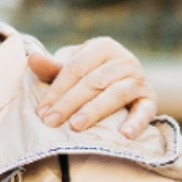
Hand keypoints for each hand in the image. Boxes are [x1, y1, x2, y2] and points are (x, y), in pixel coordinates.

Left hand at [29, 37, 155, 138]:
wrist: (122, 81)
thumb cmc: (89, 74)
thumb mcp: (71, 69)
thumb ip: (52, 67)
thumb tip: (32, 58)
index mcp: (102, 46)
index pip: (76, 68)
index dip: (57, 89)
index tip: (42, 110)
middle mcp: (124, 59)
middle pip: (93, 82)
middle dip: (69, 103)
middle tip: (51, 122)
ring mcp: (139, 78)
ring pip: (116, 94)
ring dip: (95, 111)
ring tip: (76, 126)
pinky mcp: (150, 99)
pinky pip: (145, 111)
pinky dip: (136, 122)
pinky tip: (124, 135)